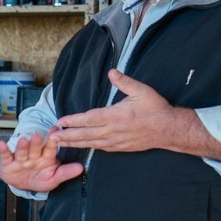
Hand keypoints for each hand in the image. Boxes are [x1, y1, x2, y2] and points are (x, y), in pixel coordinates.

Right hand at [0, 132, 83, 193]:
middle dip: (36, 142)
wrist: (22, 185)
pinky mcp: (8, 163)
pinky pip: (6, 156)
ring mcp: (20, 159)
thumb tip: (81, 168)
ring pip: (22, 151)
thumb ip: (65, 173)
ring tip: (23, 140)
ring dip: (22, 146)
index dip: (53, 141)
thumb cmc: (39, 179)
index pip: (50, 148)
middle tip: (38, 136)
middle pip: (35, 148)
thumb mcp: (53, 179)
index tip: (56, 131)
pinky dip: (3, 150)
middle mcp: (33, 156)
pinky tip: (2, 144)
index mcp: (46, 157)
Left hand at [47, 70, 177, 153]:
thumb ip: (125, 82)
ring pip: (91, 143)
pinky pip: (100, 148)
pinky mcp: (120, 147)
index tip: (60, 121)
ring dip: (74, 143)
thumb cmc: (156, 109)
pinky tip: (80, 146)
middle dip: (67, 136)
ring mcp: (116, 141)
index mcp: (116, 115)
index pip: (89, 118)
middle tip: (51, 137)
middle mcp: (113, 130)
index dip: (73, 121)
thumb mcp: (143, 91)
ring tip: (59, 143)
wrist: (169, 130)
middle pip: (85, 134)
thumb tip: (111, 72)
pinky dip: (88, 147)